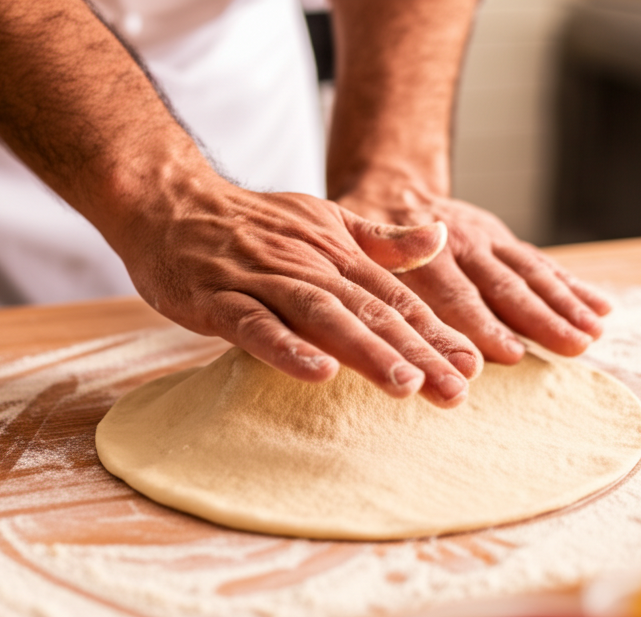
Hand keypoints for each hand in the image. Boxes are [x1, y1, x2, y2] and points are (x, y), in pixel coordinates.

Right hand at [114, 180, 482, 406]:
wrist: (169, 201)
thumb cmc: (246, 221)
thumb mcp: (320, 219)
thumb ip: (378, 238)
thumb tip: (441, 237)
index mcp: (333, 250)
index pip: (392, 296)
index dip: (433, 331)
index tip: (471, 364)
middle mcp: (305, 262)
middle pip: (367, 309)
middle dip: (415, 350)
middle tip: (456, 391)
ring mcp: (260, 279)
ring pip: (320, 315)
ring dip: (365, 349)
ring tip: (405, 386)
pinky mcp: (216, 297)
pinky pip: (254, 324)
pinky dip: (286, 348)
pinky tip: (318, 373)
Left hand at [336, 188, 611, 362]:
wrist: (392, 185)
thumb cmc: (364, 230)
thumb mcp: (353, 243)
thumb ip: (372, 268)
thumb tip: (377, 311)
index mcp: (422, 251)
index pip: (454, 294)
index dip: (481, 324)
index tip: (508, 353)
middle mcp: (461, 244)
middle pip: (504, 287)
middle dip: (540, 320)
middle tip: (573, 348)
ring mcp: (487, 241)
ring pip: (530, 274)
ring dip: (565, 306)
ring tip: (593, 335)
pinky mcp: (503, 242)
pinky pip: (542, 264)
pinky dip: (572, 285)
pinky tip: (602, 307)